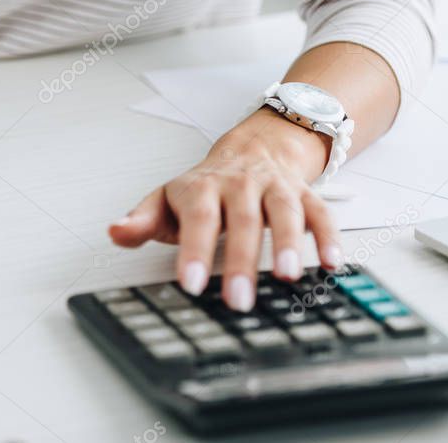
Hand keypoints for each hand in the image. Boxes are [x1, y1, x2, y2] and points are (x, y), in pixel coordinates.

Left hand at [109, 108, 341, 310]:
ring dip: (289, 243)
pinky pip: (319, 212)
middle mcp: (240, 185)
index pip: (198, 218)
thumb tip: (115, 232)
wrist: (250, 149)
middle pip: (243, 220)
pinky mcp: (303, 194)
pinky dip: (328, 235)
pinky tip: (332, 263)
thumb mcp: (167, 200)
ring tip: (288, 277)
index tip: (190, 284)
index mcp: (202, 189)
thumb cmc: (204, 187)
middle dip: (241, 261)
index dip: (193, 251)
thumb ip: (142, 220)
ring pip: (284, 211)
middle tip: (238, 299)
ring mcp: (274, 187)